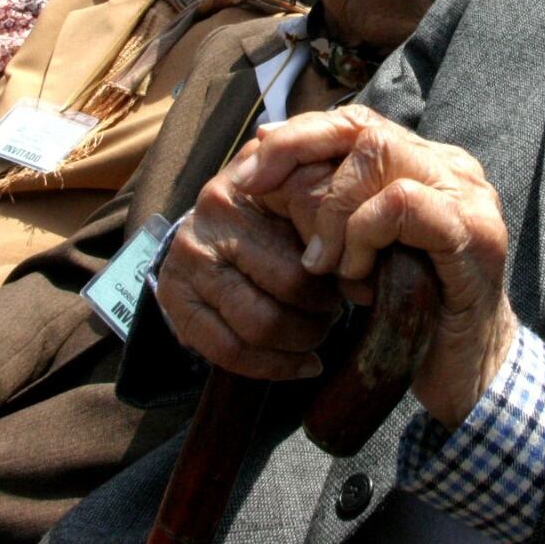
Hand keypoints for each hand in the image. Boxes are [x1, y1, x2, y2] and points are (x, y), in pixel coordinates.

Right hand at [154, 145, 344, 380]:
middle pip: (294, 282)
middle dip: (326, 307)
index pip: (316, 217)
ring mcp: (191, 257)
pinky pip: (229, 350)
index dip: (349, 256)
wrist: (210, 227)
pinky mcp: (175, 298)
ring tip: (318, 331)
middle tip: (337, 309)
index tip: (366, 280)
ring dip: (303, 338)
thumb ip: (338, 211)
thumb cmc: (275, 212)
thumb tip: (369, 278)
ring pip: (263, 322)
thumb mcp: (306, 189)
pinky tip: (301, 364)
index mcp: (257, 176)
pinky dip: (273, 367)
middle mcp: (216, 211)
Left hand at [236, 105, 519, 428]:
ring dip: (333, 209)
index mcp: (427, 165)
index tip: (252, 171)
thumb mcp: (362, 250)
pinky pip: (401, 203)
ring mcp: (468, 196)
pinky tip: (357, 277)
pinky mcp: (474, 232)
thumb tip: (267, 152)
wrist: (467, 371)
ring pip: (378, 154)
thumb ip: (335, 205)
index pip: (356, 122)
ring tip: (325, 263)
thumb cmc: (409, 313)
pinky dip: (364, 234)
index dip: (299, 136)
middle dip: (298, 152)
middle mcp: (451, 168)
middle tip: (258, 190)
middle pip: (363, 126)